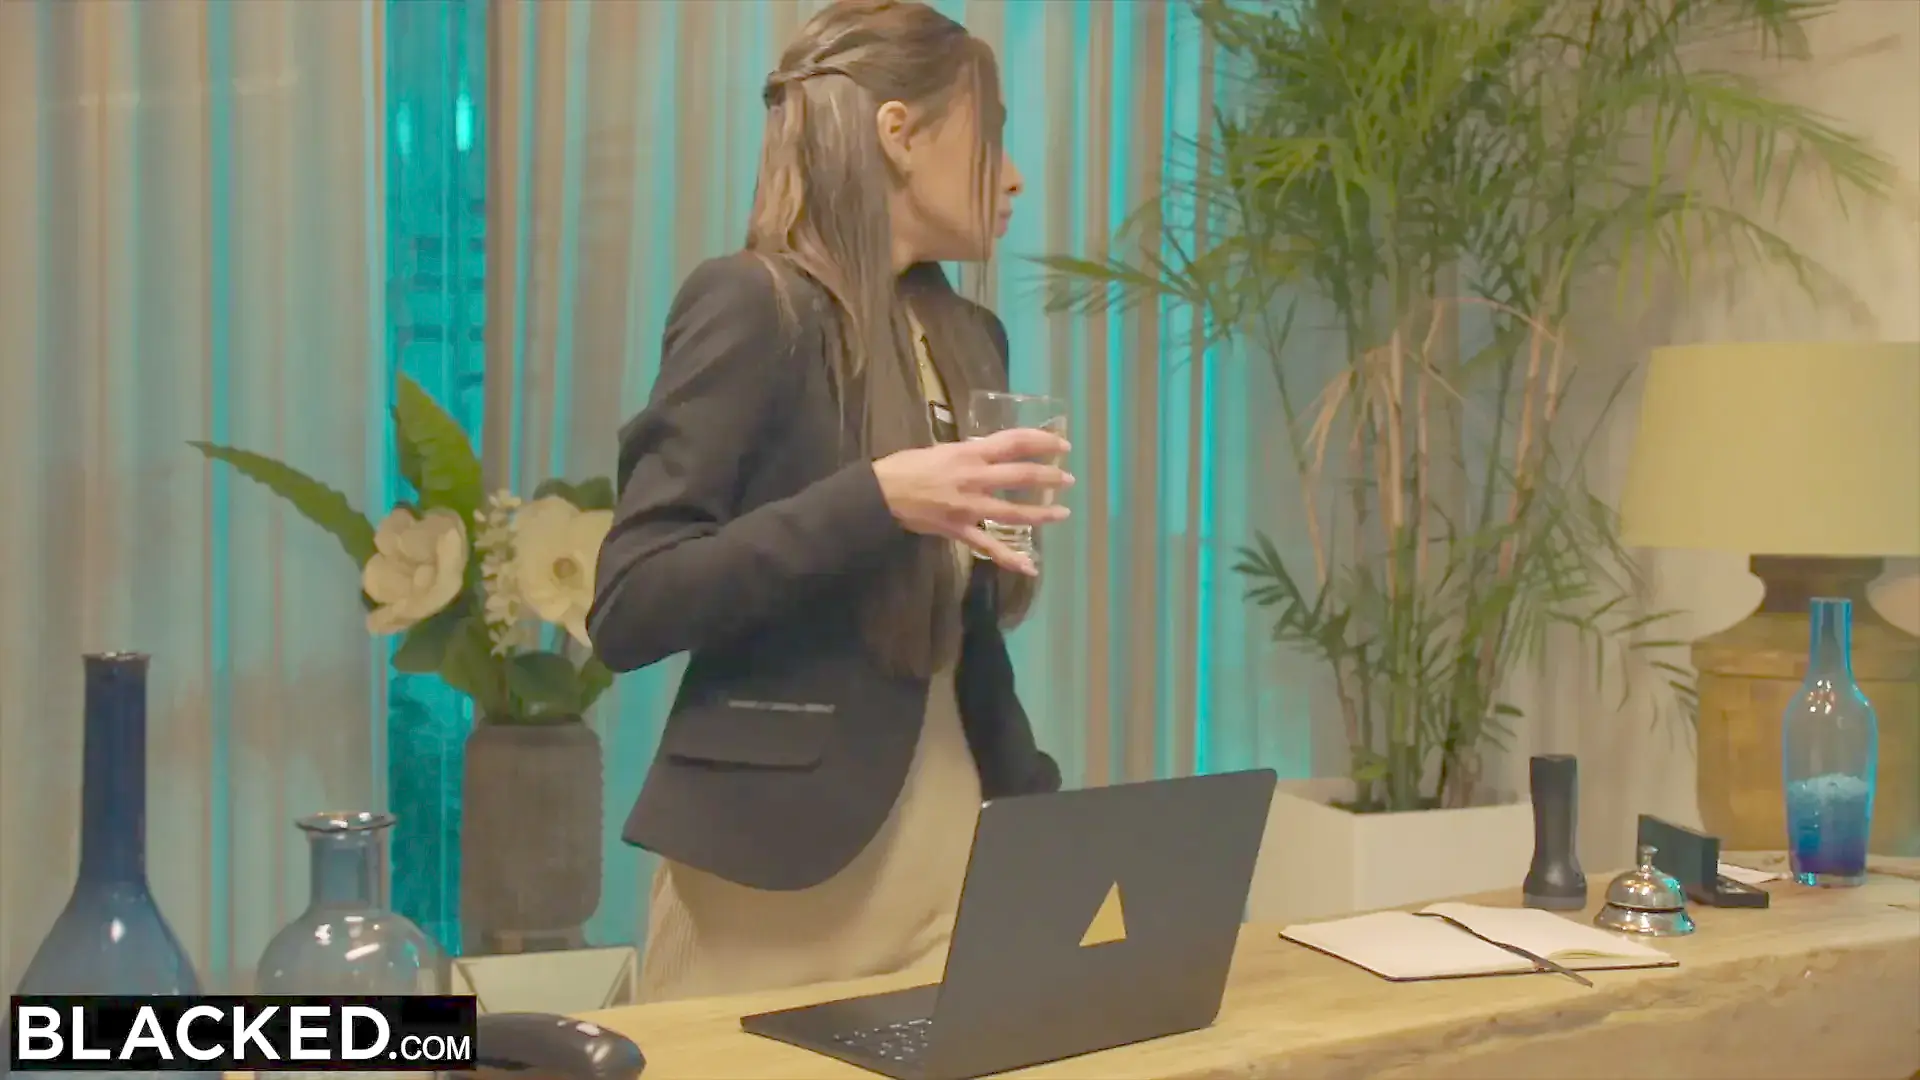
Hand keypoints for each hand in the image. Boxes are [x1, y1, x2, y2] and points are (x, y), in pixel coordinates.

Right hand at [872, 428, 1073, 575]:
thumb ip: (970, 453)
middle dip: (1049, 477)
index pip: (1014, 442)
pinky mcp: (960, 530)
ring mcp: (969, 507)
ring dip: (1041, 514)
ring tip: (1063, 513)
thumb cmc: (906, 466)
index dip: (1041, 442)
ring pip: (1013, 513)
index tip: (1062, 445)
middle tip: (1068, 479)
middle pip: (1021, 476)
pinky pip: (989, 547)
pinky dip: (1010, 558)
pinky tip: (1029, 567)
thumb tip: (991, 453)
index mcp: (969, 453)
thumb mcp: (941, 449)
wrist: (880, 493)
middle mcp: (974, 478)